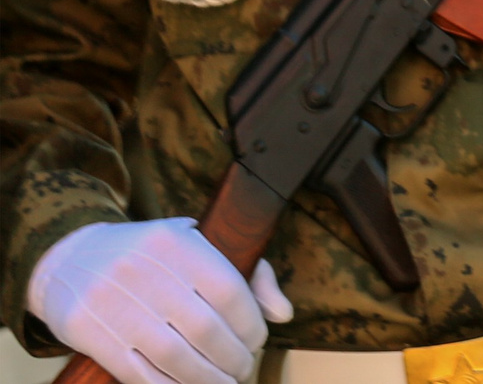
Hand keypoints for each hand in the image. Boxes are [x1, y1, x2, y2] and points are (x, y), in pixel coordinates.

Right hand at [29, 218, 292, 383]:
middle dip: (233, 358)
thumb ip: (248, 274)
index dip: (251, 326)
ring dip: (206, 379)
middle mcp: (144, 271)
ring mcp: (113, 303)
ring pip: (174, 356)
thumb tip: (284, 314)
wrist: (69, 257)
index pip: (230, 292)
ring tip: (223, 383)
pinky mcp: (89, 333)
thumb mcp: (197, 244)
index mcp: (176, 243)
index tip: (258, 343)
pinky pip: (138, 372)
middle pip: (205, 329)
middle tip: (243, 369)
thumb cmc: (149, 255)